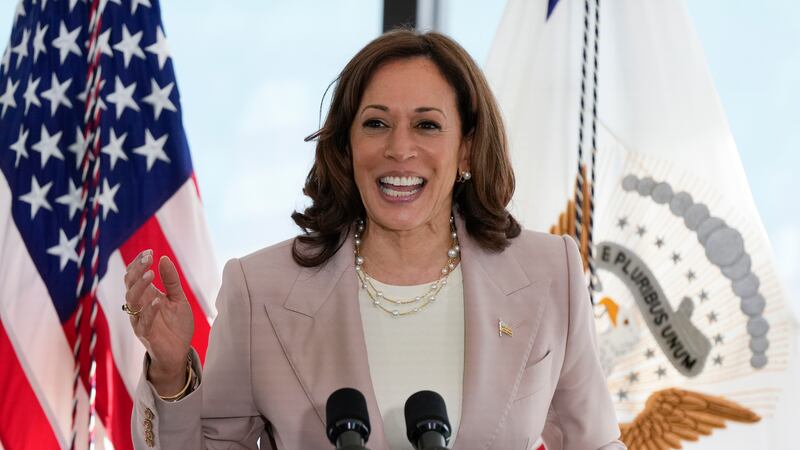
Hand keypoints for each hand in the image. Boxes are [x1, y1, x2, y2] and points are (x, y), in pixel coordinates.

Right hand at [124, 250, 194, 394]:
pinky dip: (150, 310)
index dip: (138, 263)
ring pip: (131, 301)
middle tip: (148, 258)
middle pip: (130, 285)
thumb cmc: (176, 325)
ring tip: (151, 274)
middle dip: (137, 270)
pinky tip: (158, 300)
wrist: (178, 353)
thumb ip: (171, 280)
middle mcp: (139, 306)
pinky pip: (144, 321)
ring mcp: (140, 320)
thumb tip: (163, 258)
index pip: (134, 276)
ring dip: (140, 286)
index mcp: (146, 296)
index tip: (149, 252)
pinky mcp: (146, 334)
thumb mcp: (178, 298)